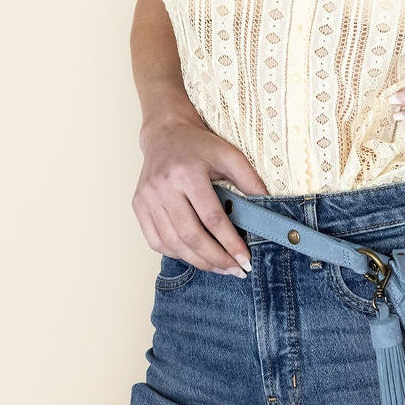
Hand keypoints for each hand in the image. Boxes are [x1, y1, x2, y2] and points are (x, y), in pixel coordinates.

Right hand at [132, 112, 269, 277]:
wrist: (165, 134)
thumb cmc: (200, 145)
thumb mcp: (230, 156)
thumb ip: (250, 181)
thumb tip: (267, 212)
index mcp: (186, 173)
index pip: (211, 218)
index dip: (230, 243)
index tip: (245, 260)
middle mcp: (162, 187)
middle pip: (190, 235)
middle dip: (216, 259)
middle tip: (235, 270)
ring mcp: (146, 198)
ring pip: (172, 243)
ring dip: (198, 261)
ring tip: (220, 268)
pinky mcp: (138, 206)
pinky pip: (156, 241)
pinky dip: (177, 254)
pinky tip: (195, 256)